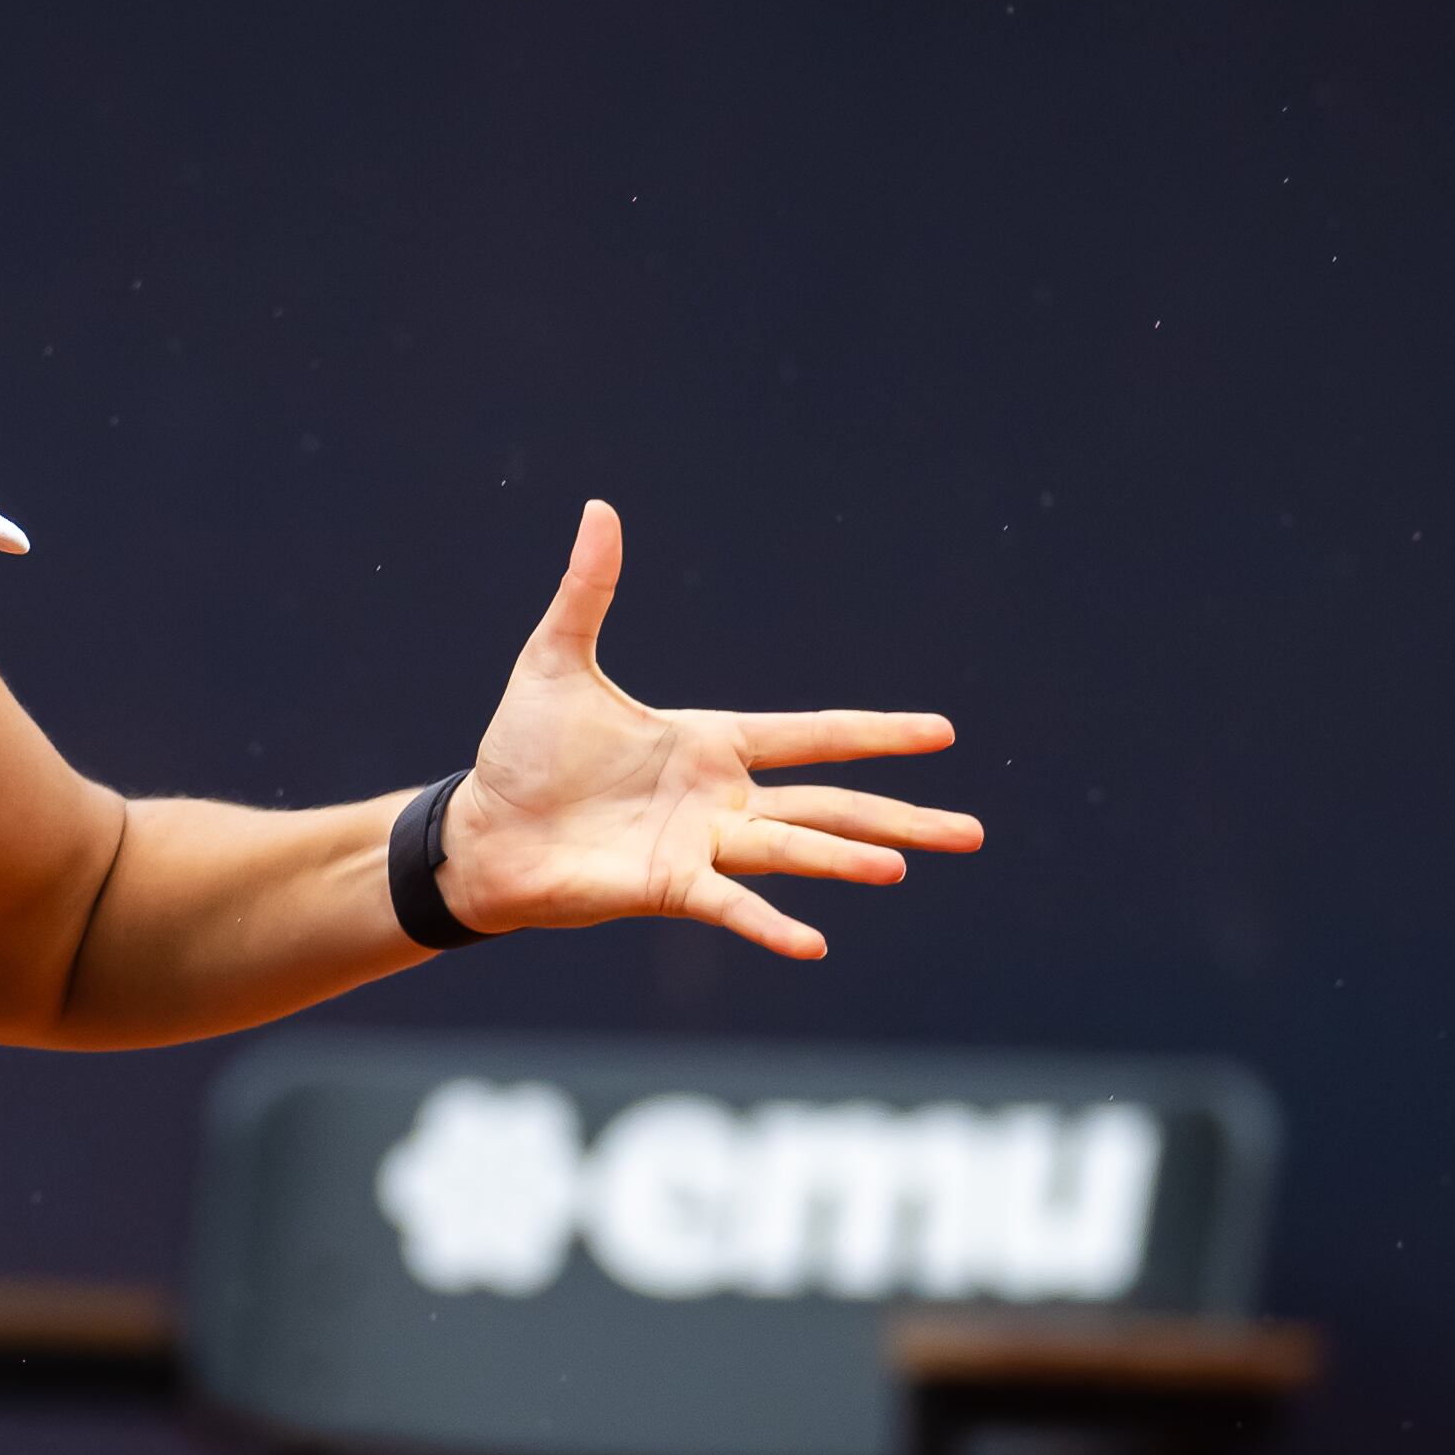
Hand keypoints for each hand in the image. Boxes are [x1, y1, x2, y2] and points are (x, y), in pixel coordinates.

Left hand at [436, 500, 975, 959]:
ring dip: (847, 858)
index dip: (875, 732)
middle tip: (973, 831)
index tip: (942, 733)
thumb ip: (589, 592)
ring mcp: (701, 847)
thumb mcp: (557, 662)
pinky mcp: (669, 889)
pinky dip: (769, 926)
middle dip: (901, 814)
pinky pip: (731, 906)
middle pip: (830, 804)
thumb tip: (599, 509)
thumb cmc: (521, 754)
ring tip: (905, 863)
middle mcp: (721, 799)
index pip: (813, 734)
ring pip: (793, 849)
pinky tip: (816, 945)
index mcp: (710, 743)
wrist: (481, 832)